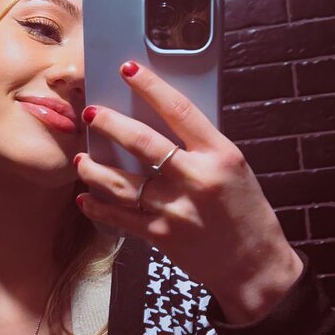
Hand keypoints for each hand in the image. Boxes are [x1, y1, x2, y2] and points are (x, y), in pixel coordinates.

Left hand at [74, 61, 303, 324]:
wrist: (254, 265)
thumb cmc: (245, 211)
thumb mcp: (234, 167)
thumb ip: (201, 146)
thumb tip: (159, 120)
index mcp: (220, 155)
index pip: (180, 110)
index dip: (150, 86)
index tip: (129, 70)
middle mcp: (195, 178)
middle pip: (142, 142)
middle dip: (110, 123)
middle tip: (91, 113)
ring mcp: (175, 209)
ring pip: (122, 181)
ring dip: (94, 168)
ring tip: (81, 157)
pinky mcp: (160, 235)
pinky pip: (120, 217)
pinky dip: (98, 207)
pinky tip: (85, 197)